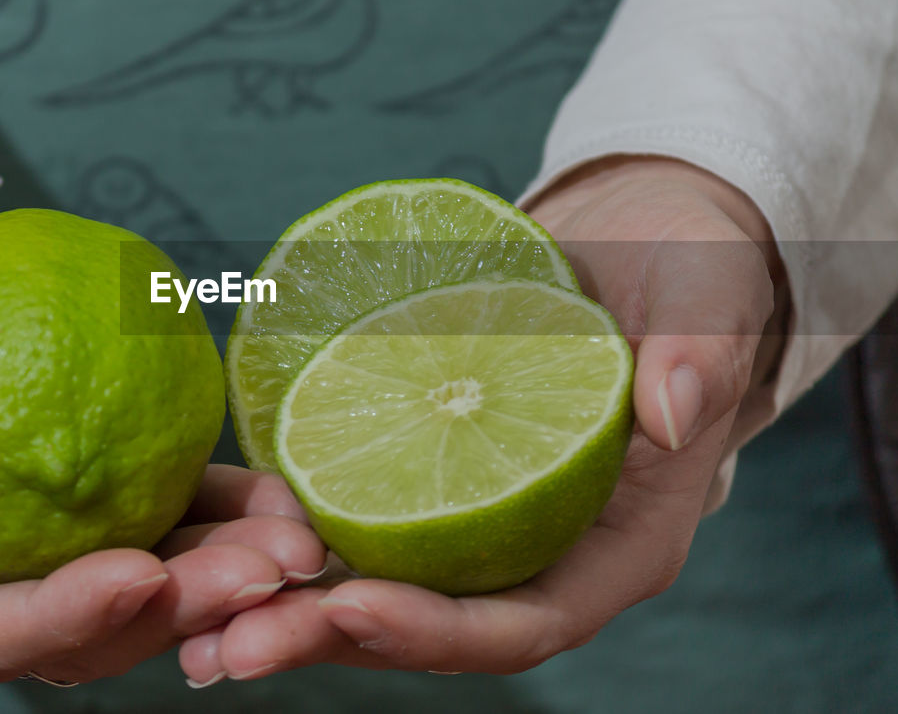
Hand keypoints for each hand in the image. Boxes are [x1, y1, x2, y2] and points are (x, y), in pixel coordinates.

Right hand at [0, 109, 324, 682]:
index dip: (54, 620)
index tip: (139, 575)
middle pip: (75, 629)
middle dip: (172, 617)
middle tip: (260, 577)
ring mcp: (33, 539)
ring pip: (136, 584)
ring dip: (221, 578)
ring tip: (297, 545)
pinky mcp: (88, 489)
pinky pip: (161, 512)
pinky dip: (223, 513)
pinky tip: (283, 496)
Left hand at [179, 156, 784, 681]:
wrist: (635, 251)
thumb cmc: (686, 276)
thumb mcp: (706, 301)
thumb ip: (701, 354)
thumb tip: (673, 409)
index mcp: (620, 545)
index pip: (530, 620)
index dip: (442, 630)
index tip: (352, 605)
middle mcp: (541, 554)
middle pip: (434, 629)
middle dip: (330, 641)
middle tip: (230, 645)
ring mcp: (479, 526)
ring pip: (380, 595)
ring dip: (287, 615)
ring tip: (191, 627)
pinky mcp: (426, 482)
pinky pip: (356, 531)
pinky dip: (288, 548)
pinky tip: (212, 548)